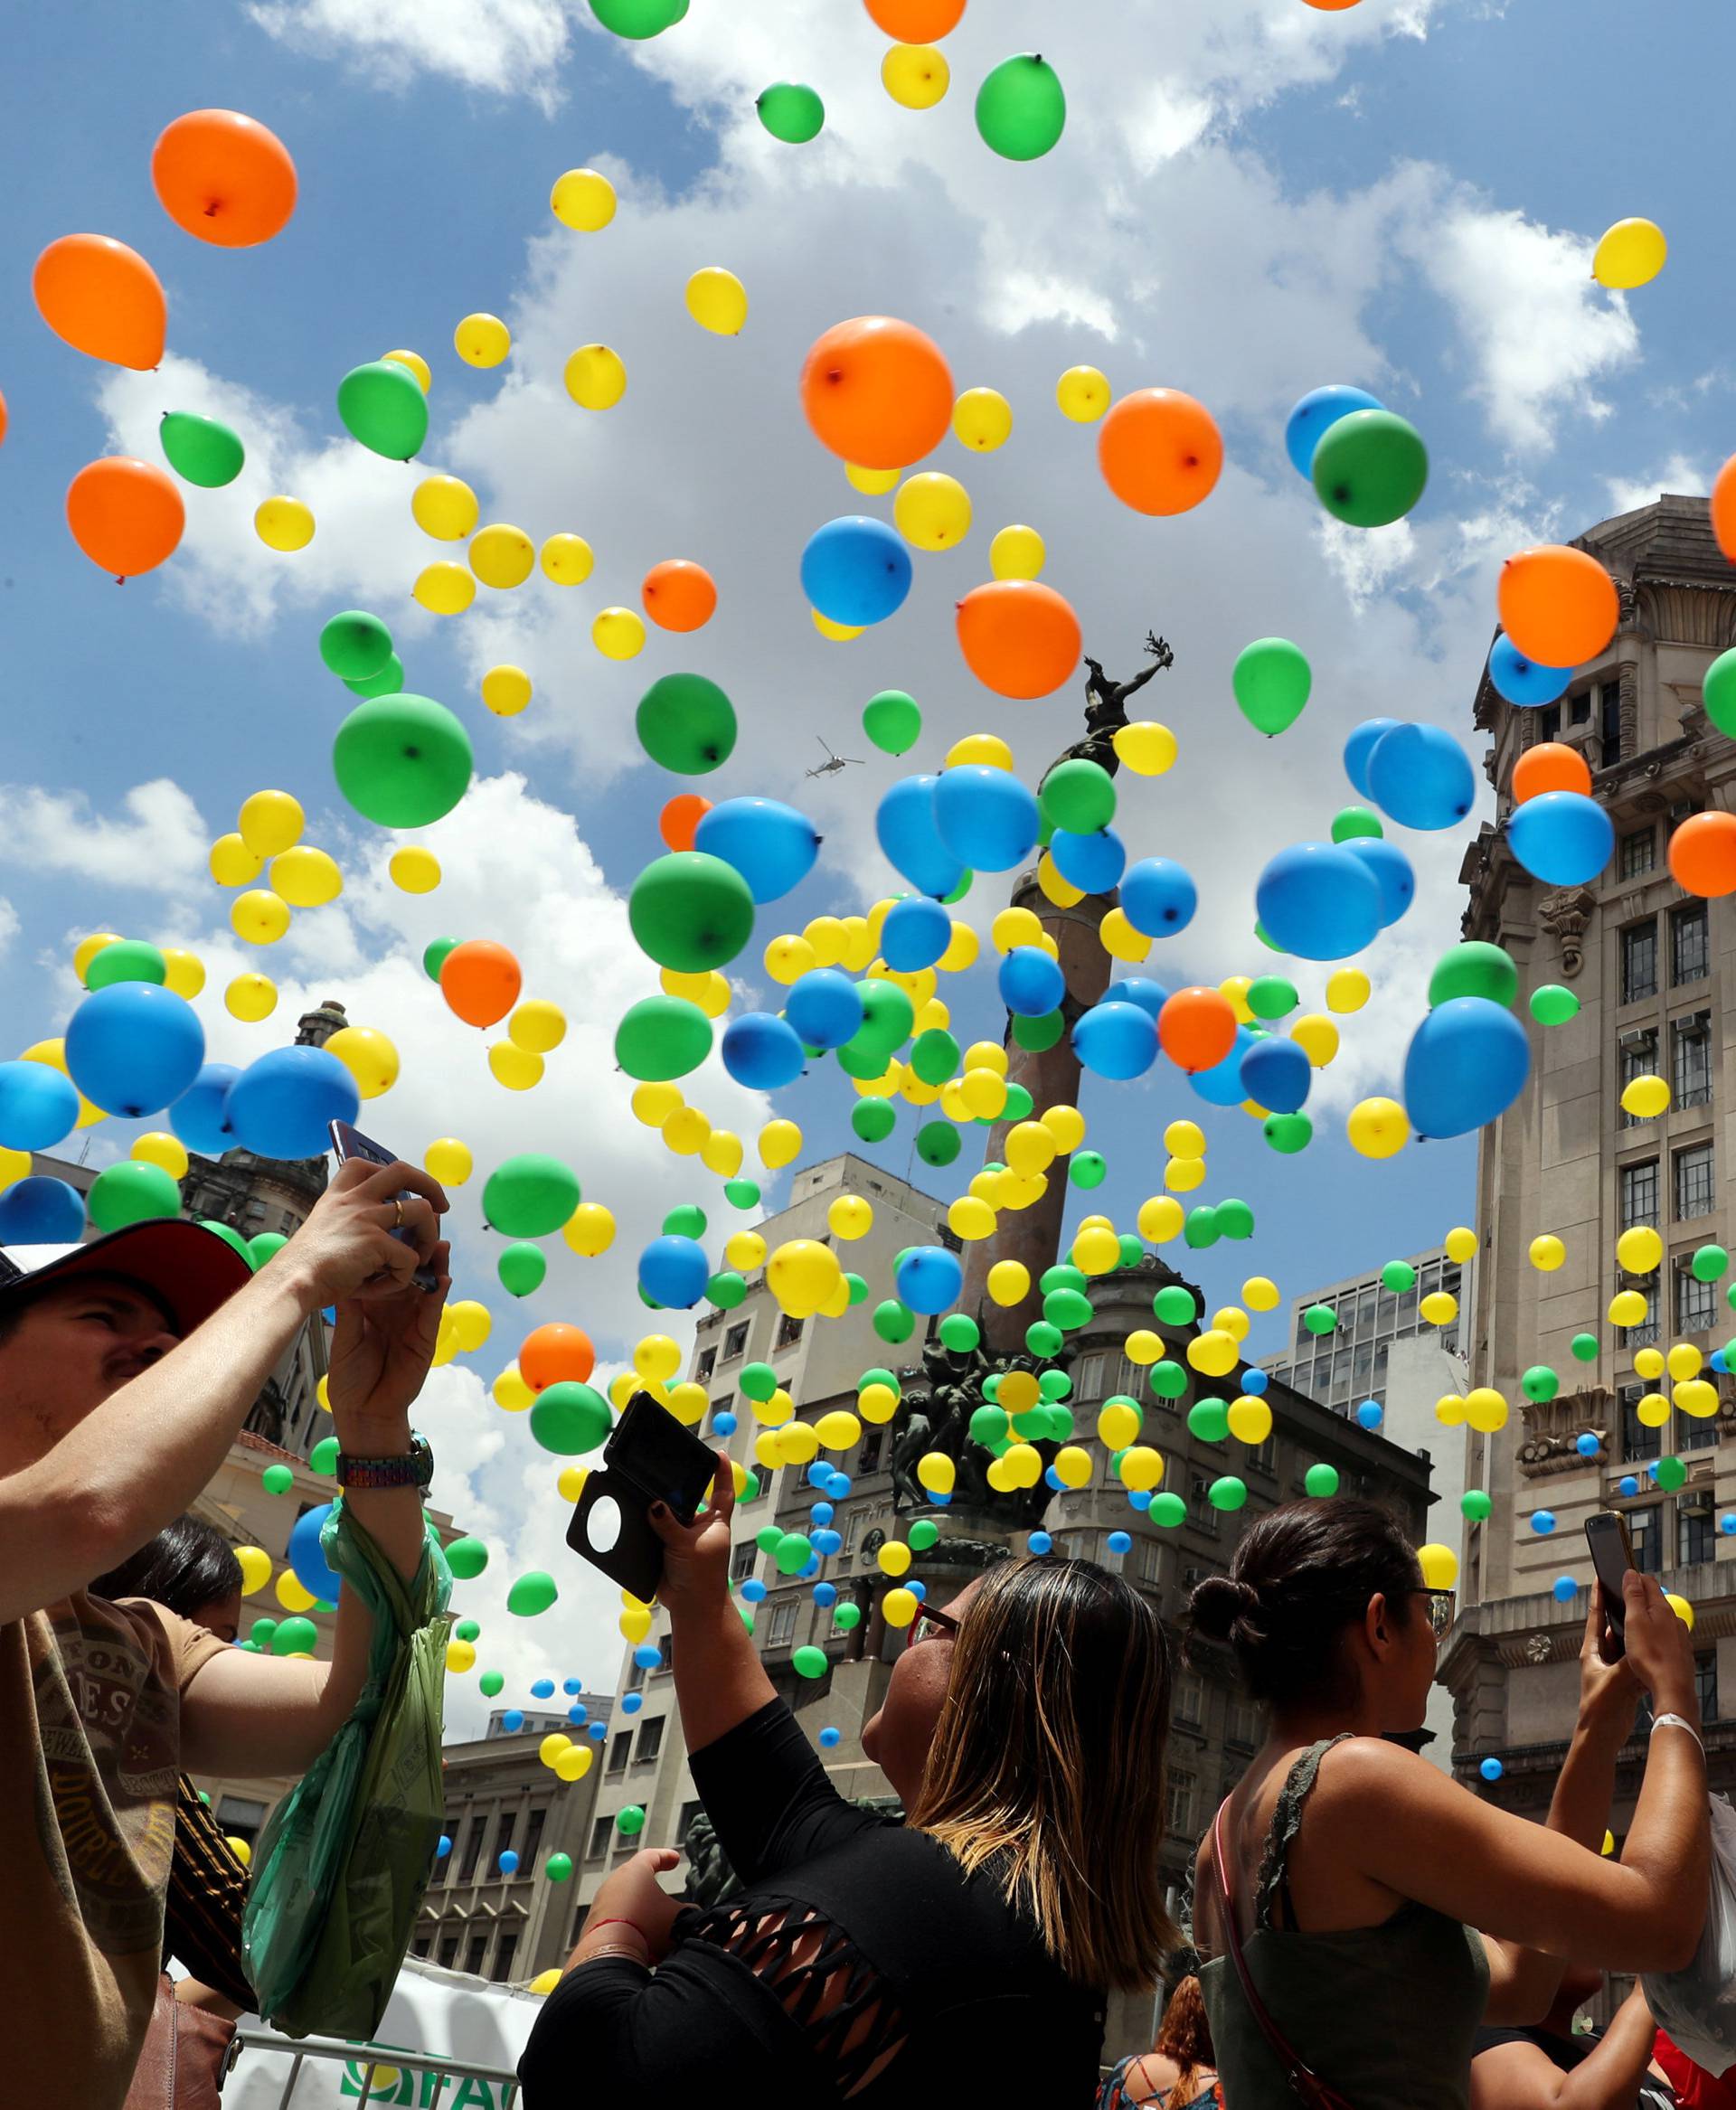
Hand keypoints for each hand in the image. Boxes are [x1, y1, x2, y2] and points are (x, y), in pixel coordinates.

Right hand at [281, 1158, 446, 1311]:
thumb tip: (382, 1230)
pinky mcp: (376, 1241)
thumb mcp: (323, 1230)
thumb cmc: (306, 1267)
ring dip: (429, 1237)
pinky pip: (410, 1257)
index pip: (366, 1165)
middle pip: (403, 1171)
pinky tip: (387, 1287)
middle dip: (431, 1185)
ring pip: (422, 1211)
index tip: (402, 1190)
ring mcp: (367, 1217)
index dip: (392, 1174)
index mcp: (338, 1196)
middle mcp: (354, 1199)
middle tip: (441, 1207)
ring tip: (420, 1257)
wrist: (292, 1282)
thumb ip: (348, 1221)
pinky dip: (405, 1276)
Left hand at [327, 1240, 450, 1436]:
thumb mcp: (345, 1333)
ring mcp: (415, 1321)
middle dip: (420, 1247)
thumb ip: (351, 1305)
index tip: (392, 1222)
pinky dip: (440, 1294)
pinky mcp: (426, 1338)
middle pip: (414, 1271)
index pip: (389, 1269)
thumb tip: (347, 1271)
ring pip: (429, 1286)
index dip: (392, 1247)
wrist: (362, 1410)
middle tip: (424, 1223)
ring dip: (436, 1265)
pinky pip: (435, 1312)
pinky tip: (443, 1276)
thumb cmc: (350, 1376)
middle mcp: (399, 1308)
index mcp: (378, 1304)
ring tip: (439, 1242)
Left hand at [578, 1848, 684, 1963]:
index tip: (675, 1859)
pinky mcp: (592, 1923)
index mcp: (636, 1871)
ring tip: (650, 1922)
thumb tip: (691, 1913)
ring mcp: (601, 1902)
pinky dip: (625, 1924)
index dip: (666, 1857)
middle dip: (648, 1884)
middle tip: (659, 1887)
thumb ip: (688, 1911)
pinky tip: (636, 1939)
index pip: (652, 1856)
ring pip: (623, 1900)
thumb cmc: (647, 1927)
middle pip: (634, 1877)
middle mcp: (615, 1881)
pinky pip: (613, 1919)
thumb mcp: (678, 1917)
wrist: (609, 1954)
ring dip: (637, 1908)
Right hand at [649, 1450, 734, 1618]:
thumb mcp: (687, 1544)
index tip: (718, 1453)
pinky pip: (653, 1532)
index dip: (722, 1472)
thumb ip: (669, 1523)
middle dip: (676, 1488)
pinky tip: (631, 1514)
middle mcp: (699, 1526)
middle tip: (662, 1468)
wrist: (690, 1606)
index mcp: (716, 1521)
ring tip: (641, 1489)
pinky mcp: (664, 1549)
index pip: (723, 1491)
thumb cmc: (702, 1575)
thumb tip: (654, 1505)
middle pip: (688, 1499)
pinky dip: (644, 1526)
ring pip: (667, 1515)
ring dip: (656, 1509)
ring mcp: (681, 1537)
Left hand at [1577, 1585, 1640, 1739]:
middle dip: (1624, 1616)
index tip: (1599, 1577)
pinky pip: (1637, 1665)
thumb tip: (1643, 1648)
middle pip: (1614, 1630)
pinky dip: (1645, 1659)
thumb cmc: (1600, 1707)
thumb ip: (1630, 1664)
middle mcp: (1602, 1657)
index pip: (1596, 1618)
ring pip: (1628, 1647)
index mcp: (1592, 1652)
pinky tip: (1656, 1653)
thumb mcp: (1616, 1681)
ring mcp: (1613, 1670)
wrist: (1601, 1736)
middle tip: (1634, 1597)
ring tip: (1649, 1623)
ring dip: (1637, 1639)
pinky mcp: (1625, 1682)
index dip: (1598, 1597)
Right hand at [1619, 1569, 1698, 1719]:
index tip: (1619, 1582)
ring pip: (1660, 1620)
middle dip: (1638, 1600)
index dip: (1632, 1579)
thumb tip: (1630, 1573)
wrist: (1672, 1689)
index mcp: (1662, 1608)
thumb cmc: (1651, 1657)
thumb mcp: (1634, 1622)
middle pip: (1654, 1600)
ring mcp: (1679, 1636)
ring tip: (1632, 1631)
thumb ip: (1632, 1596)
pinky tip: (1647, 1649)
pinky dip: (1654, 1637)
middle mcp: (1674, 1619)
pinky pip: (1665, 1637)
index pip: (1647, 1581)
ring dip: (1647, 1620)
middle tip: (1621, 1608)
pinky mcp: (1680, 1651)